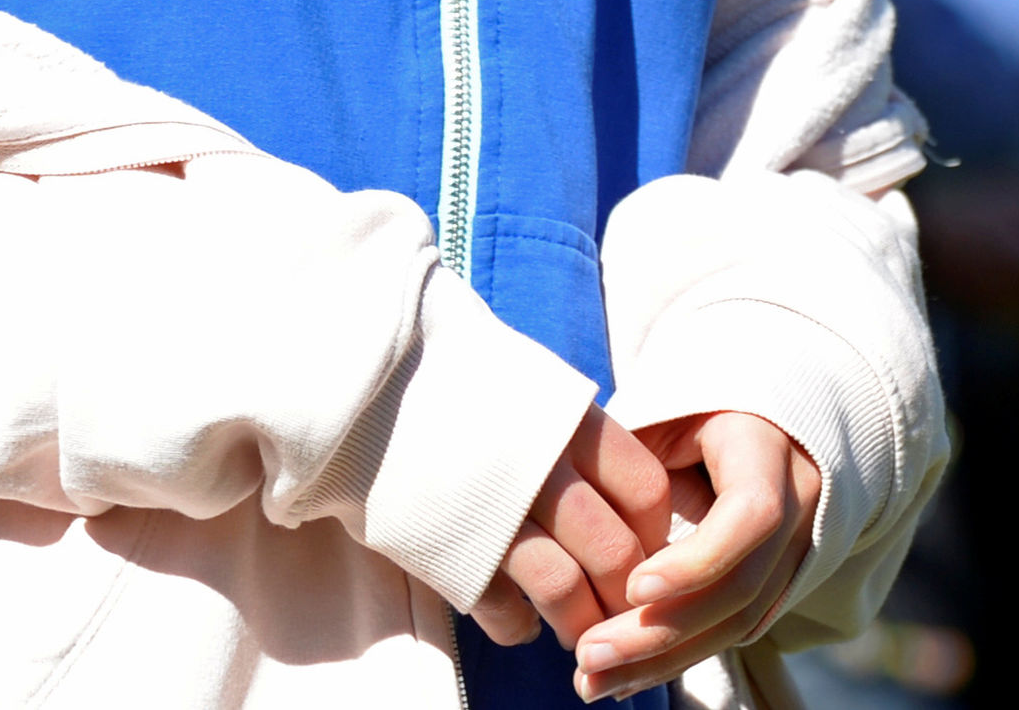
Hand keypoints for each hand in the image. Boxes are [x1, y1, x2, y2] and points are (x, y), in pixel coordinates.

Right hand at [471, 405, 674, 653]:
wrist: (365, 388)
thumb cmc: (456, 383)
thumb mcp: (529, 388)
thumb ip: (575, 433)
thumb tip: (626, 491)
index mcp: (567, 420)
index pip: (645, 490)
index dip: (654, 532)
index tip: (643, 550)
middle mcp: (540, 465)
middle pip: (614, 551)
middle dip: (624, 595)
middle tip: (620, 611)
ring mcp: (495, 511)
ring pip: (566, 589)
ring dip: (579, 625)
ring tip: (577, 634)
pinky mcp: (451, 551)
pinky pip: (502, 611)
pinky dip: (518, 627)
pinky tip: (520, 624)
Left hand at [570, 412, 821, 700]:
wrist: (763, 425)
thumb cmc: (694, 410)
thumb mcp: (667, 413)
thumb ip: (634, 455)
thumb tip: (578, 511)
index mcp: (769, 451)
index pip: (752, 514)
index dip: (697, 559)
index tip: (633, 586)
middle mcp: (797, 507)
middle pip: (740, 587)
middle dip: (662, 630)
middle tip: (590, 654)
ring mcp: (793, 553)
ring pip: (736, 623)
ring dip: (661, 660)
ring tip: (593, 679)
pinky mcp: (775, 587)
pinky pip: (729, 633)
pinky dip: (674, 660)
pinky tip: (621, 678)